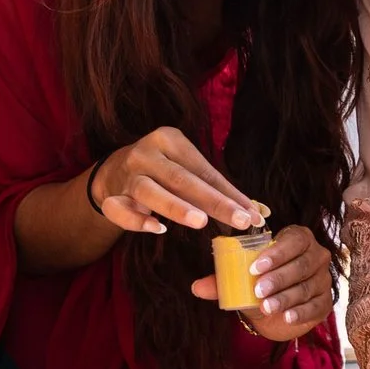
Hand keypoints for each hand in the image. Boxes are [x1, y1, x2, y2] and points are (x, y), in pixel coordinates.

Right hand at [90, 126, 258, 234]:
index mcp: (169, 139)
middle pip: (182, 179)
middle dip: (213, 202)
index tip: (253, 214)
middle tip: (239, 221)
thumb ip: (216, 188)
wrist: (112, 172)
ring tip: (201, 222)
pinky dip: (137, 220)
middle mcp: (146, 153)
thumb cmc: (161, 171)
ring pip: (150, 191)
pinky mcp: (111, 196)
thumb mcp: (185, 169)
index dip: (230, 194)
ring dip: (176, 207)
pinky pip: (121, 209)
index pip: (204, 171)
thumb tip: (258, 212)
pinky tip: (157, 229)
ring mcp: (127, 175)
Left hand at [190, 223, 331, 339]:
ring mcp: (323, 279)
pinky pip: (316, 307)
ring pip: (307, 287)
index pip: (294, 240)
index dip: (277, 253)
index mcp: (297, 239)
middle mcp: (316, 255)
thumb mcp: (240, 277)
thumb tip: (196, 287)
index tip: (254, 268)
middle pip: (302, 265)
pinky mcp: (325, 302)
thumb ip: (222, 278)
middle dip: (279, 278)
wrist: (274, 306)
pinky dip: (301, 312)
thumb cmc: (259, 280)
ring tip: (266, 306)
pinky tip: (287, 317)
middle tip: (258, 290)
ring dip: (286, 298)